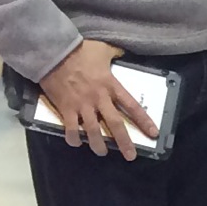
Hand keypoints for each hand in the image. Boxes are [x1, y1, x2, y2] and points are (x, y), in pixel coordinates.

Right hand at [38, 39, 154, 161]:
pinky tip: (76, 142)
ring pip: (93, 131)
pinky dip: (74, 138)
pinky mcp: (65, 108)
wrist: (53, 52)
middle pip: (115, 124)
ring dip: (98, 145)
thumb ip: (115, 52)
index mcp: (111, 85)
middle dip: (124, 142)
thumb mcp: (103, 49)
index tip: (153, 134)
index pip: (132, 106)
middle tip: (131, 156)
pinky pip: (70, 128)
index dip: (144, 121)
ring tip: (102, 152)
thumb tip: (123, 51)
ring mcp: (82, 105)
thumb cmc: (79, 50)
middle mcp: (99, 98)